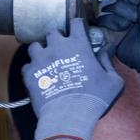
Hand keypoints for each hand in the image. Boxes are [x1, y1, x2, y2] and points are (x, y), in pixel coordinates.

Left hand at [23, 21, 123, 139]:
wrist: (70, 116)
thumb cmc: (94, 99)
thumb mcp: (113, 81)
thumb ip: (108, 63)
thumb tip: (105, 53)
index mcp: (78, 45)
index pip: (75, 23)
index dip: (76, 26)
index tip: (77, 31)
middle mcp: (57, 47)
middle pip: (52, 32)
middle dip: (56, 38)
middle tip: (61, 49)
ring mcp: (40, 59)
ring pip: (35, 46)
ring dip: (41, 51)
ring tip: (46, 61)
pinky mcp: (29, 74)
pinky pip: (27, 66)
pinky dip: (32, 70)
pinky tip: (39, 77)